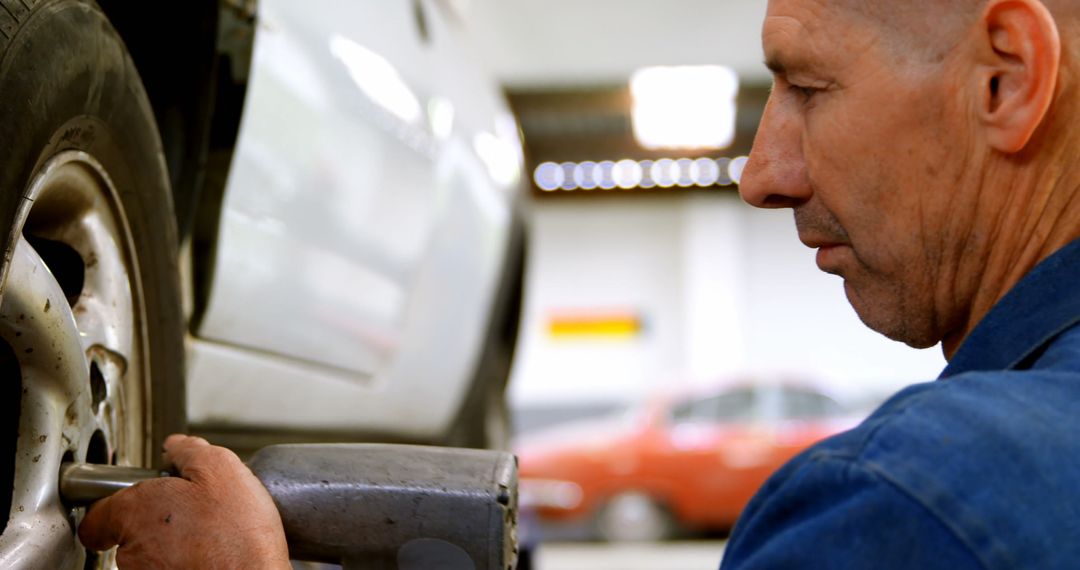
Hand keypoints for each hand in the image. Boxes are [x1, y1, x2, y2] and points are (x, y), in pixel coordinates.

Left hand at [79, 434, 290, 568]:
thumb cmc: (236, 536)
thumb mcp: (220, 469)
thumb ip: (189, 451)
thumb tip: (176, 447)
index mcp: (134, 513)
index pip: (97, 516)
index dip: (118, 504)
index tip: (141, 501)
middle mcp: (130, 553)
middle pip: (132, 533)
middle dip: (160, 522)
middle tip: (195, 514)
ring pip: (152, 556)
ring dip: (175, 545)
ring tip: (211, 538)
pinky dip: (188, 563)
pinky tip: (214, 557)